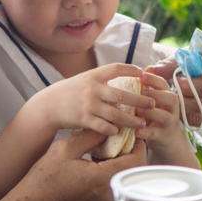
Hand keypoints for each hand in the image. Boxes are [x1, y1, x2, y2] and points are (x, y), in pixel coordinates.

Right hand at [14, 129, 146, 200]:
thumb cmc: (44, 180)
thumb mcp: (66, 149)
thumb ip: (90, 137)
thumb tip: (108, 128)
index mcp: (103, 180)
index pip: (135, 161)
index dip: (138, 145)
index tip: (133, 134)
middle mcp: (108, 195)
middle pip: (131, 171)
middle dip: (128, 153)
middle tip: (119, 139)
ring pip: (121, 179)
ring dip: (118, 163)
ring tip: (103, 150)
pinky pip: (112, 187)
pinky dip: (109, 174)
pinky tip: (95, 165)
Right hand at [36, 63, 154, 135]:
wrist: (49, 104)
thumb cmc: (70, 92)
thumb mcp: (84, 79)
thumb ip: (101, 79)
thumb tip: (124, 77)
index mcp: (93, 76)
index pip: (115, 69)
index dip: (130, 69)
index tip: (142, 73)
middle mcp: (92, 89)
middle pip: (121, 95)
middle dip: (140, 100)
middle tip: (152, 103)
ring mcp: (88, 105)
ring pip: (116, 114)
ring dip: (131, 120)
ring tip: (143, 123)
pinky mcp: (84, 119)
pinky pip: (104, 126)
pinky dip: (114, 129)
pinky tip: (120, 131)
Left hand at [135, 72, 185, 153]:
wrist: (167, 140)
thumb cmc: (155, 116)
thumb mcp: (153, 102)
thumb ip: (145, 90)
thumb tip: (132, 73)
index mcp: (167, 97)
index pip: (164, 84)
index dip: (154, 79)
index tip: (141, 75)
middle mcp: (172, 109)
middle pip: (171, 98)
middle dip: (156, 94)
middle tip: (142, 93)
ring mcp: (169, 123)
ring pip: (164, 116)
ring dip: (151, 112)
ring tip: (137, 111)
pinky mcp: (163, 137)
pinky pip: (156, 134)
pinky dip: (145, 132)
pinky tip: (135, 130)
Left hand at [146, 58, 201, 126]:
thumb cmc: (193, 61)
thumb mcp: (181, 59)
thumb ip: (166, 66)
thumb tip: (148, 71)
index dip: (190, 87)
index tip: (175, 84)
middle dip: (184, 101)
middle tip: (170, 96)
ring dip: (185, 111)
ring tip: (172, 102)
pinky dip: (189, 118)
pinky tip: (180, 109)